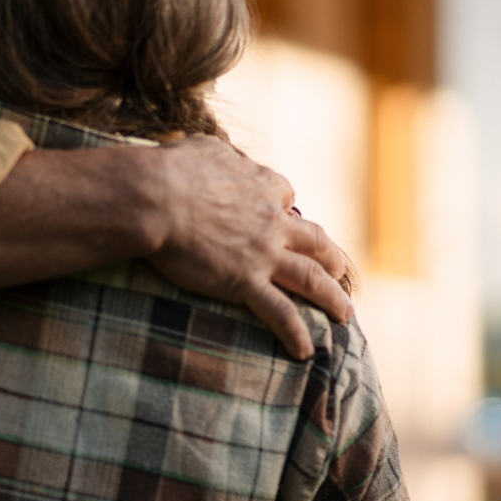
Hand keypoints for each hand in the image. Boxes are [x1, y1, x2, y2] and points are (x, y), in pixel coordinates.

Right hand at [141, 135, 356, 359]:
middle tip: (338, 271)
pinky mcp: (246, 282)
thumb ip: (219, 154)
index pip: (284, 196)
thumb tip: (215, 154)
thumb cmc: (171, 170)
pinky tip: (305, 351)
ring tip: (344, 315)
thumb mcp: (203, 148)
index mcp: (261, 186)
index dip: (285, 209)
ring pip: (312, 280)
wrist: (157, 199)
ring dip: (333, 299)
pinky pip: (281, 313)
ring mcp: (264, 254)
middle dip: (330, 258)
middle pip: (315, 241)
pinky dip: (297, 334)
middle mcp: (272, 221)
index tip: (284, 216)